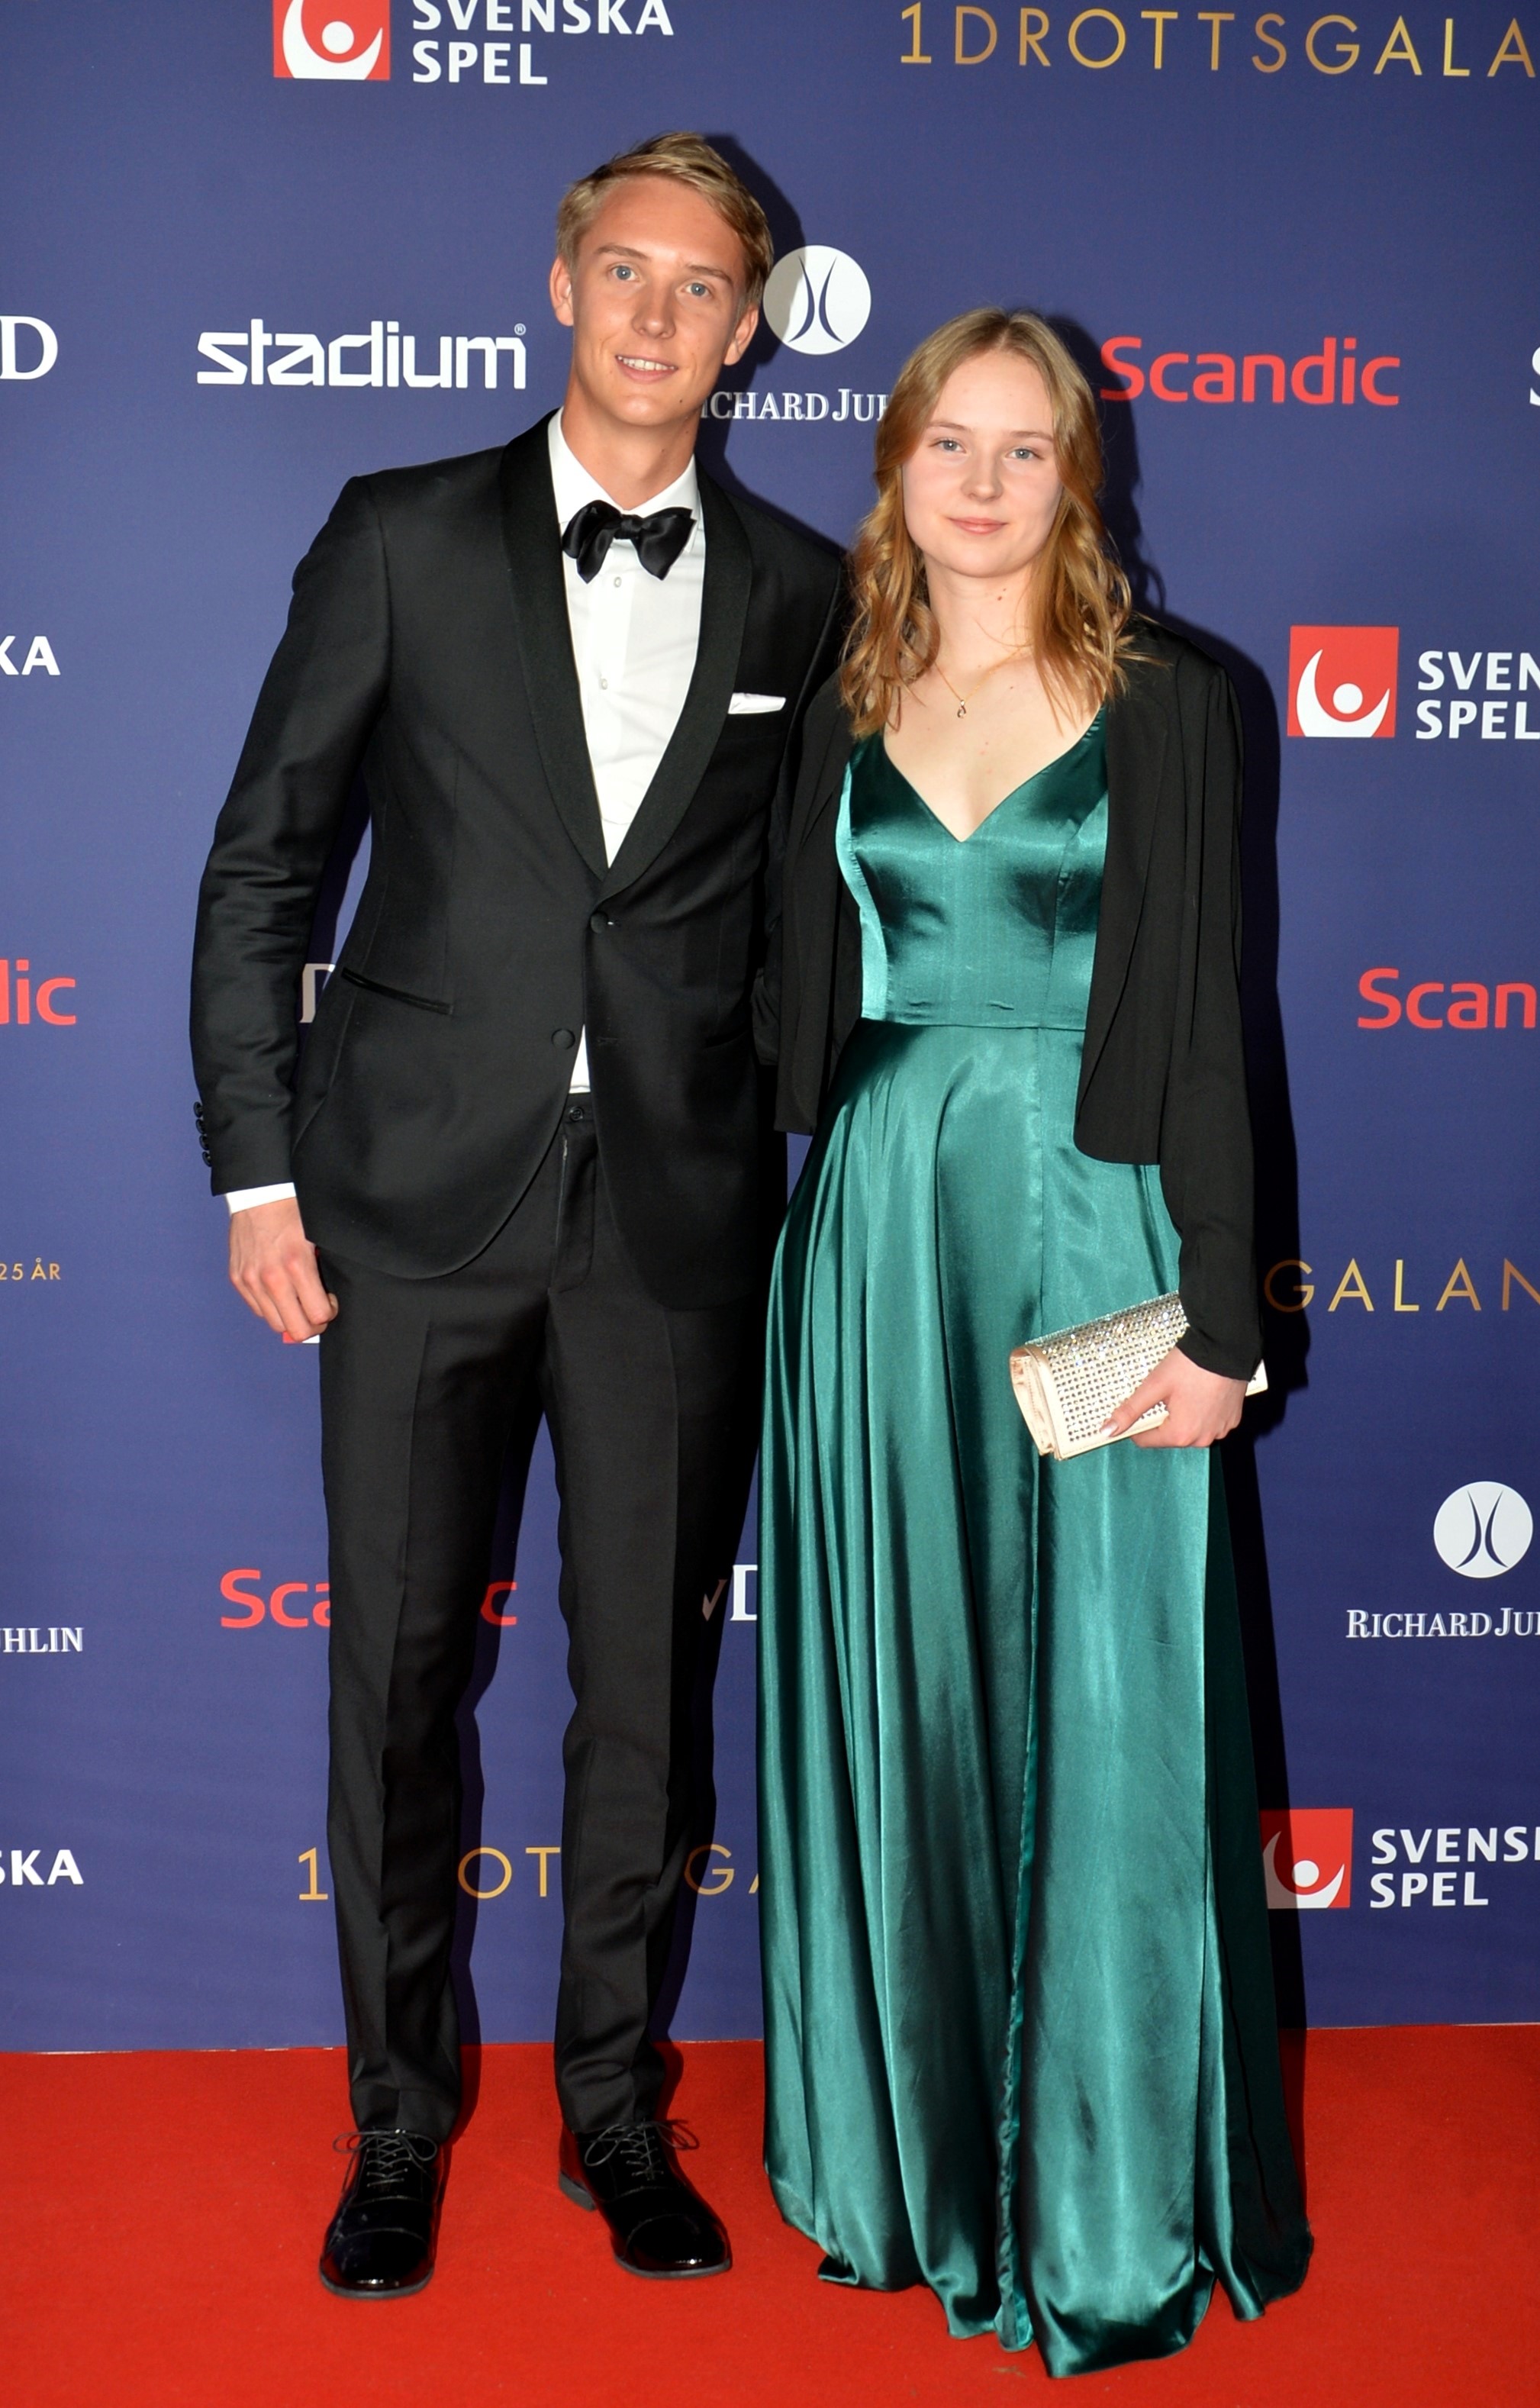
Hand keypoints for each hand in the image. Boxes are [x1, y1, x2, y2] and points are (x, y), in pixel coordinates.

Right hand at [228, 1197, 336, 1341]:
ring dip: (291, 1318)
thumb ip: (320, 1270)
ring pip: (275, 1324)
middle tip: (317, 1312)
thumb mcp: (317, 1237)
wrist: (258, 1194)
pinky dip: (272, 1308)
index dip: (329, 1314)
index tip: (330, 1303)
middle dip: (312, 1325)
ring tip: (298, 1303)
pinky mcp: (237, 1279)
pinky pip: (258, 1310)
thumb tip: (328, 1298)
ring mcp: (251, 1280)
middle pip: (295, 1329)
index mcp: (296, 1265)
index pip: (317, 1315)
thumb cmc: (292, 1211)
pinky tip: (281, 1293)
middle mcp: (271, 1277)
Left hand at [1100, 1345, 1246, 1448]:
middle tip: (1164, 1393)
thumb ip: (1130, 1410)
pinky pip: (1209, 1423)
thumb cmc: (1189, 1366)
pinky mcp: (1231, 1420)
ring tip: (1184, 1391)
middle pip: (1169, 1435)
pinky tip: (1200, 1393)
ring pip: (1190, 1429)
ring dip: (1183, 1416)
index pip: (1146, 1440)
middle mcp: (1202, 1439)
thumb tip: (1107, 1430)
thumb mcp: (1154, 1386)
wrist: (1225, 1348)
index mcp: (1181, 1434)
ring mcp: (1220, 1430)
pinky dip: (1202, 1412)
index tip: (1137, 1406)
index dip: (1136, 1424)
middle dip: (1162, 1418)